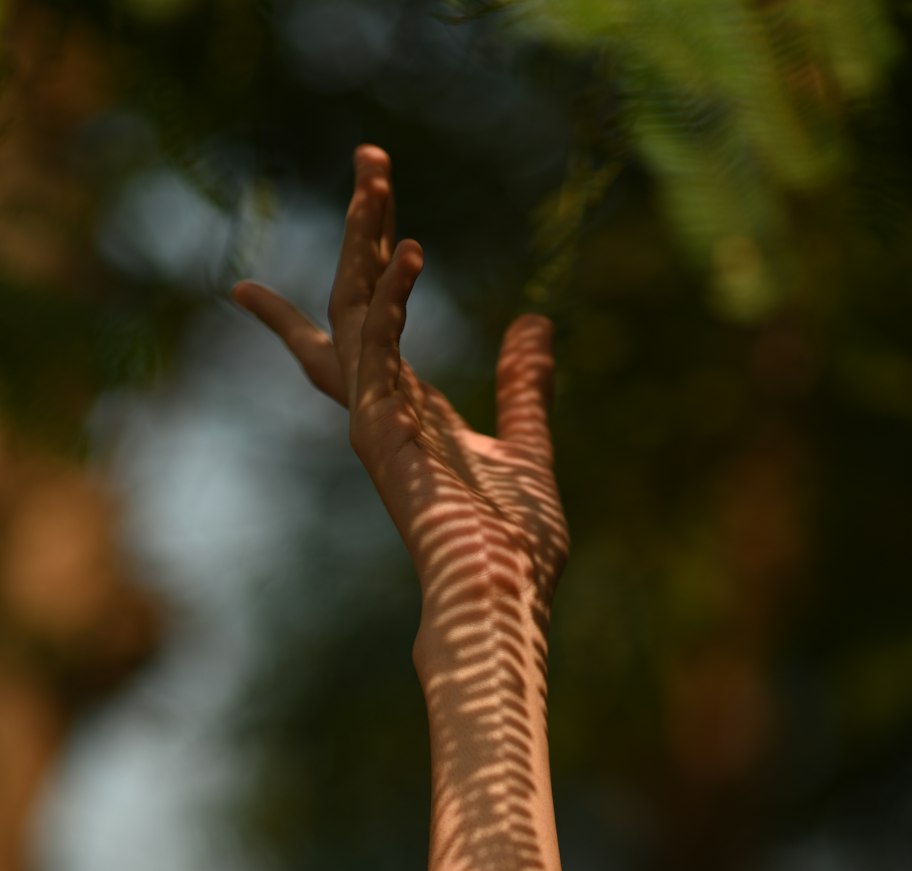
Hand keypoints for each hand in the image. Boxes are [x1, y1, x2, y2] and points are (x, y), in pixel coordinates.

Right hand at [232, 147, 567, 630]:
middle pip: (356, 302)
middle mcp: (385, 411)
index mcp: (412, 415)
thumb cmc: (516, 543)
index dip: (354, 285)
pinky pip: (376, 346)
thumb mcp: (530, 448)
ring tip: (377, 169)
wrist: (504, 593)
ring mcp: (376, 420)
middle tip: (372, 158)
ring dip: (364, 237)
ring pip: (354, 309)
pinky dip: (389, 296)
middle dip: (362, 230)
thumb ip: (525, 387)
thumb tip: (534, 323)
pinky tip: (410, 248)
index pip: (364, 337)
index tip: (299, 260)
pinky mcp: (379, 430)